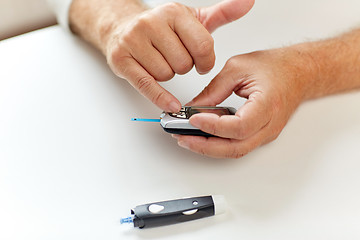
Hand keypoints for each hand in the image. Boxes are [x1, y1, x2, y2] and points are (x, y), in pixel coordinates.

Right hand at [105, 0, 253, 111]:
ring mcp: (134, 41)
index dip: (206, 61)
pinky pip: (147, 85)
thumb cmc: (161, 27)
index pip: (203, 47)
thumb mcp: (193, 19)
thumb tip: (247, 2)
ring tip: (161, 62)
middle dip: (184, 67)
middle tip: (175, 59)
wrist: (122, 27)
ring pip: (167, 75)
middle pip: (184, 63)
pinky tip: (171, 105)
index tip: (201, 63)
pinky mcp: (122, 59)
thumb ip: (222, 13)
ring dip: (168, 75)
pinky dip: (161, 98)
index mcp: (174, 13)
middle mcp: (152, 23)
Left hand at [173, 47, 315, 157]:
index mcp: (268, 104)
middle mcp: (269, 124)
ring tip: (188, 139)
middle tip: (182, 137)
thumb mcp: (238, 68)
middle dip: (205, 146)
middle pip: (235, 147)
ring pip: (236, 150)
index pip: (239, 126)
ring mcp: (267, 133)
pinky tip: (203, 137)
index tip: (193, 119)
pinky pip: (239, 145)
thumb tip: (192, 107)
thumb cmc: (276, 66)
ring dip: (209, 148)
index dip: (213, 126)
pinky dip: (219, 144)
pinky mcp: (261, 134)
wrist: (300, 72)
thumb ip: (213, 89)